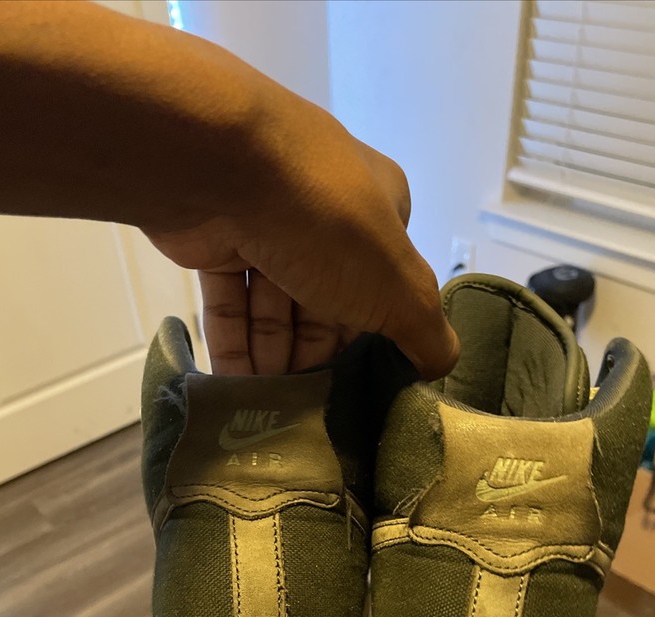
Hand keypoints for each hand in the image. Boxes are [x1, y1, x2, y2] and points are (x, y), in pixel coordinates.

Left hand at [145, 90, 457, 378]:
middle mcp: (324, 212)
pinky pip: (229, 302)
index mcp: (378, 211)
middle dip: (314, 357)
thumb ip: (425, 331)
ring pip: (274, 307)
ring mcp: (265, 222)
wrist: (218, 167)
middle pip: (324, 304)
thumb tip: (440, 365)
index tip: (358, 386)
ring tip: (265, 411)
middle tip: (304, 409)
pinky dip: (232, 345)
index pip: (384, 287)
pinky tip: (231, 388)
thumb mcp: (398, 286)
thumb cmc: (325, 223)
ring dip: (271, 360)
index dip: (372, 338)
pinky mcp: (213, 239)